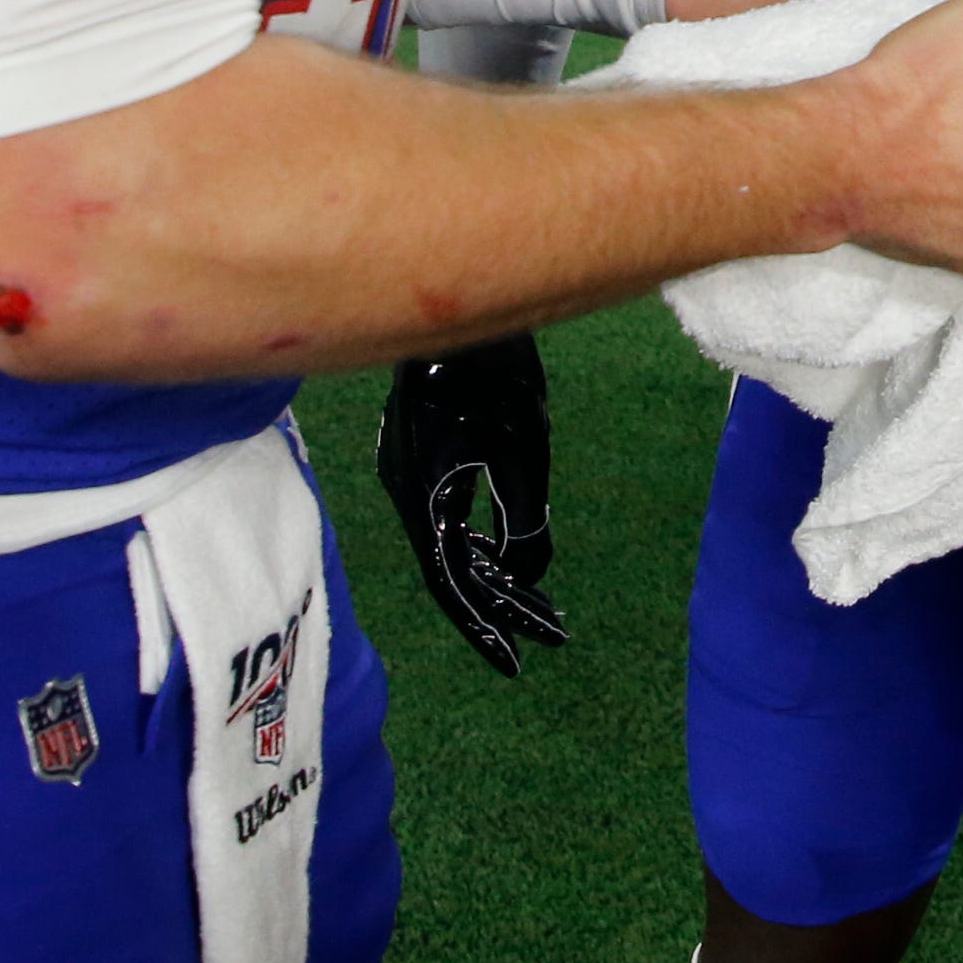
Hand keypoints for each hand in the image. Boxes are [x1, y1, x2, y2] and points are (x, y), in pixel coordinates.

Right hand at [375, 335, 567, 679]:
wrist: (458, 303)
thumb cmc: (494, 373)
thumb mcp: (523, 449)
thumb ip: (526, 517)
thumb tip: (531, 573)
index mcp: (424, 496)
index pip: (453, 583)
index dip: (486, 626)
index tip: (521, 659)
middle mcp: (408, 492)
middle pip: (457, 570)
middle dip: (505, 606)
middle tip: (554, 636)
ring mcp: (412, 474)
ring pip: (455, 545)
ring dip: (500, 577)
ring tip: (547, 609)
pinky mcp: (424, 457)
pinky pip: (453, 518)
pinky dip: (485, 542)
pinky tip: (517, 561)